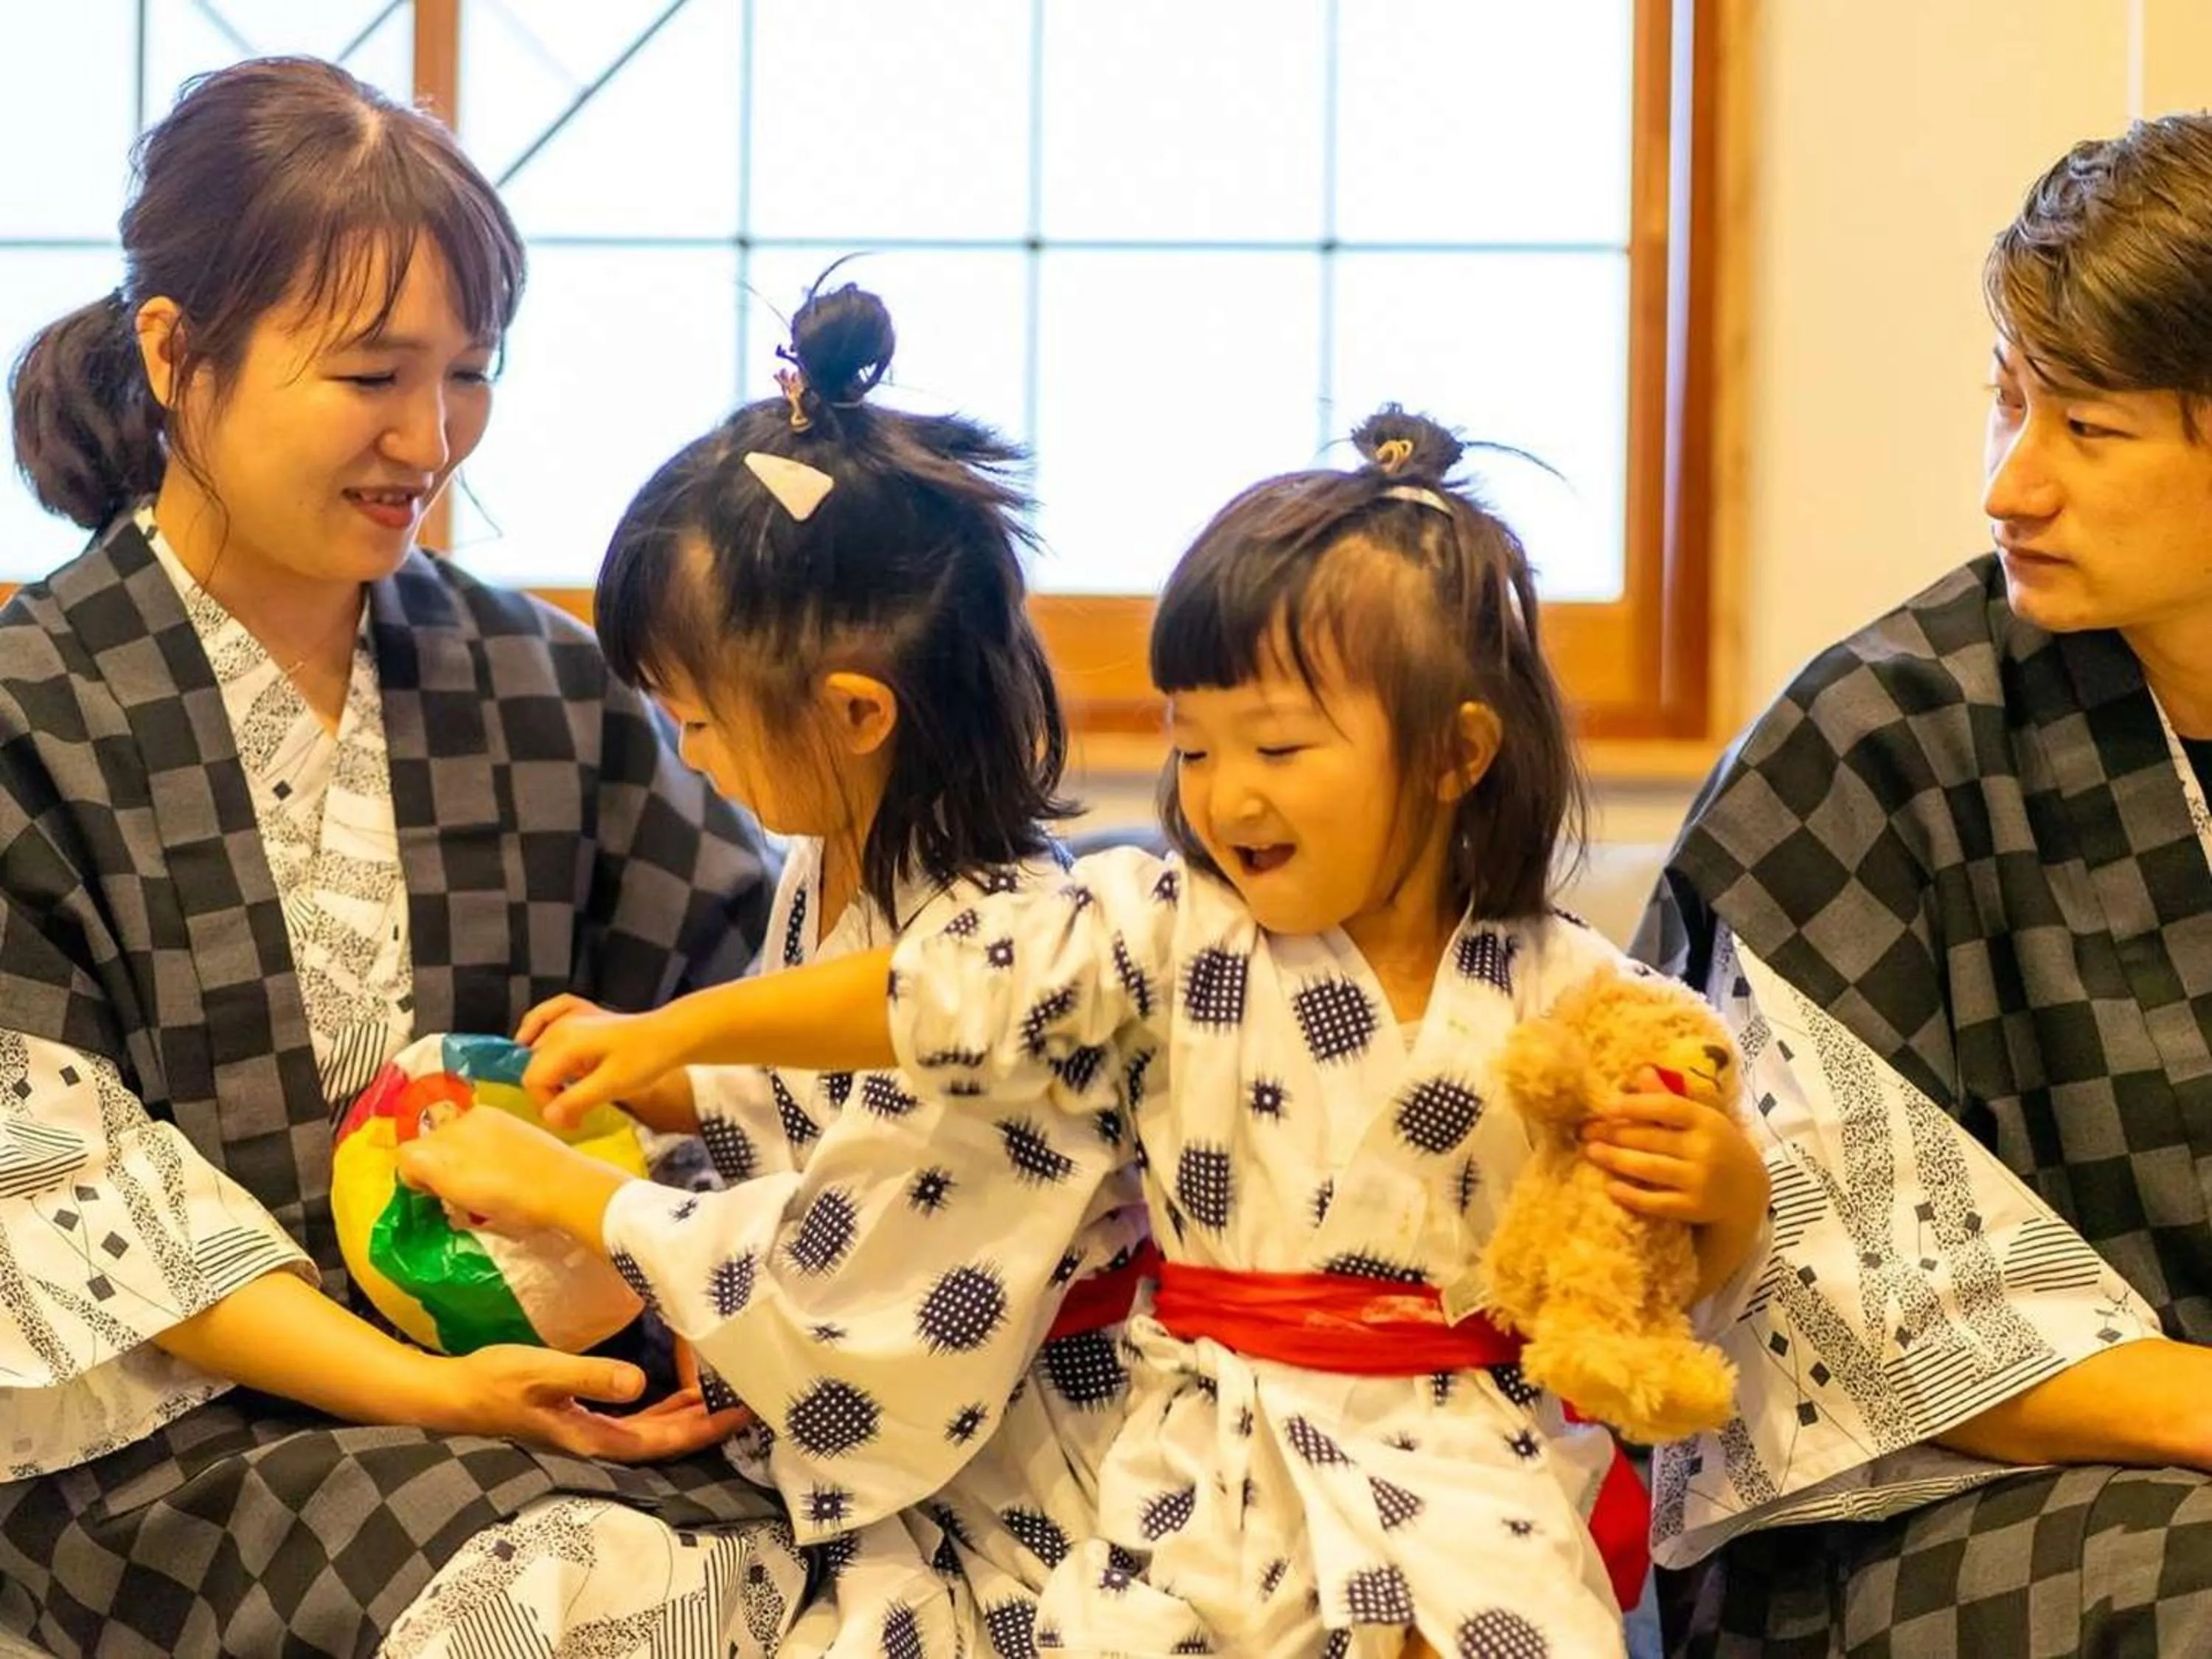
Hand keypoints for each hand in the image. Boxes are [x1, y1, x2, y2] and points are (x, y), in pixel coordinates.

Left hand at [396, 1102, 629, 1248]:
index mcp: (489, 1116)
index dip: (453, 1157)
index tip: (468, 1178)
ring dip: (429, 1175)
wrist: (559, 1185)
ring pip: (418, 1154)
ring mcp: (448, 1136)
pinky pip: (406, 1164)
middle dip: (440, 1166)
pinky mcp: (432, 1158)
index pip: (453, 1133)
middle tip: (461, 1191)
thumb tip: (485, 1174)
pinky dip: (413, 1180)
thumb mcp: (521, 1153)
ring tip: (455, 1196)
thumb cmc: (555, 1178)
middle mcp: (465, 1118)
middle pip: (433, 1142)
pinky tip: (437, 1195)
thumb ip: (496, 1154)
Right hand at [430, 1344, 751, 1461]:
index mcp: (595, 1438)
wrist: (453, 1396)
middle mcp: (599, 1442)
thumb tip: (639, 1381)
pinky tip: (674, 1383)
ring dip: (688, 1411)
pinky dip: (663, 1403)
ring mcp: (591, 1433)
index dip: (705, 1428)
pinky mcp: (583, 1419)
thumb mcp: (541, 1373)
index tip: (743, 1412)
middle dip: (708, 1418)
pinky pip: (637, 1417)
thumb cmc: (495, 1382)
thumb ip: (589, 1377)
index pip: (665, 1439)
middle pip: (667, 1438)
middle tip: (748, 1393)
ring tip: (723, 1386)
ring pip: (654, 1428)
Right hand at [520, 995, 701, 1133]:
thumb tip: (548, 1117)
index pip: (534, 1080)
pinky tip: (542, 1049)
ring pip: (537, 1050)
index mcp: (564, 1041)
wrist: (671, 1034)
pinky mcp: (579, 1018)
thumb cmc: (646, 1057)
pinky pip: (546, 1021)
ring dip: (546, 1075)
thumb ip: (576, 1100)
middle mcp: (560, 1027)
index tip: (571, 1122)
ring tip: (568, 1094)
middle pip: (534, 1068)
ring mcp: (568, 1019)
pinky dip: (539, 1034)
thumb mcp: (612, 1085)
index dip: (547, 1106)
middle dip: (549, 1096)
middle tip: (573, 1116)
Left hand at [1578, 1064, 1768, 1231]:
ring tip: (1591, 1151)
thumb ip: (1670, 1098)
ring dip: (1616, 1159)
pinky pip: (1657, 1203)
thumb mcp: (1702, 1118)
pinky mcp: (1694, 1208)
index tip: (1606, 1106)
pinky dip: (1632, 1196)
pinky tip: (1611, 1187)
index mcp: (1706, 1121)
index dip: (1635, 1105)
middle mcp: (1704, 1149)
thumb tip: (1641, 1071)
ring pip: (1650, 1168)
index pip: (1668, 1107)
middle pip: (1652, 1138)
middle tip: (1585, 1131)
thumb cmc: (1716, 1146)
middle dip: (1615, 1133)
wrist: (1749, 1192)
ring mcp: (1700, 1181)